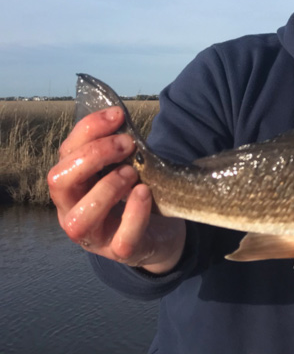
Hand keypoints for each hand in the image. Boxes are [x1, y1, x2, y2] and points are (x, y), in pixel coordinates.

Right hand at [49, 106, 185, 273]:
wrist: (160, 232)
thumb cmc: (134, 194)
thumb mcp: (122, 167)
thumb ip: (115, 148)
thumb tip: (118, 118)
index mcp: (72, 185)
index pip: (65, 154)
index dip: (89, 130)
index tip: (117, 115)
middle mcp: (73, 211)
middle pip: (59, 182)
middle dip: (92, 156)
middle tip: (126, 145)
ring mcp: (95, 236)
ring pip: (79, 219)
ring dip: (106, 188)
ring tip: (132, 173)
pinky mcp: (121, 252)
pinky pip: (122, 239)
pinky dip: (133, 213)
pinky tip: (144, 193)